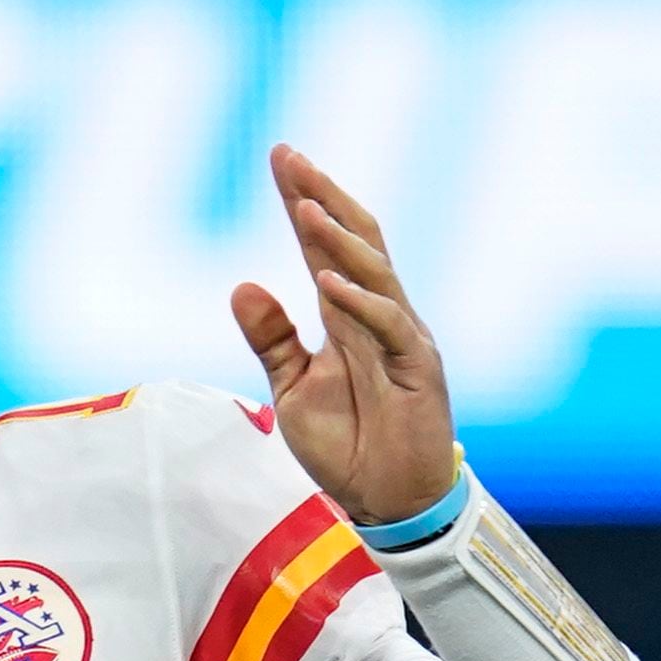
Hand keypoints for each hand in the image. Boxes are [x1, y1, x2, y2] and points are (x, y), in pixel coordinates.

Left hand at [229, 147, 457, 526]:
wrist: (386, 502)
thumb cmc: (346, 446)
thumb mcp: (291, 389)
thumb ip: (272, 338)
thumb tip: (241, 284)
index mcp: (346, 316)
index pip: (323, 246)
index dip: (302, 202)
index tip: (280, 158)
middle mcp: (377, 315)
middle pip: (354, 240)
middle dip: (322, 197)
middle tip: (290, 158)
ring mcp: (402, 337)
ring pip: (374, 273)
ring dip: (338, 240)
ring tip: (304, 207)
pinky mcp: (418, 368)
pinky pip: (388, 325)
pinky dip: (359, 302)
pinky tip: (327, 282)